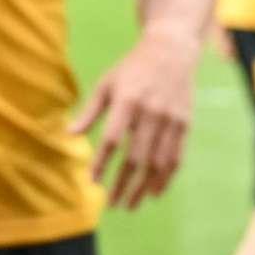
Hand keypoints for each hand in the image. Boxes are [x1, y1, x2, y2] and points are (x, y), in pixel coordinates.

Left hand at [72, 26, 200, 210]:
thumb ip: (90, 111)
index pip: (113, 139)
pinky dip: (166, 178)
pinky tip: (154, 192)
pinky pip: (176, 157)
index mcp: (128, 101)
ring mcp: (171, 119)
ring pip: (158, 163)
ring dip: (144, 187)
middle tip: (112, 204)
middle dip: (123, 184)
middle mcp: (151, 112)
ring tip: (130, 204)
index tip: (93, 182)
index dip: (102, 163)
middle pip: (136, 157)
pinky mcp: (185, 124)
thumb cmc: (132, 69)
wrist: (171, 50)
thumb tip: (70, 135)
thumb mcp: (107, 83)